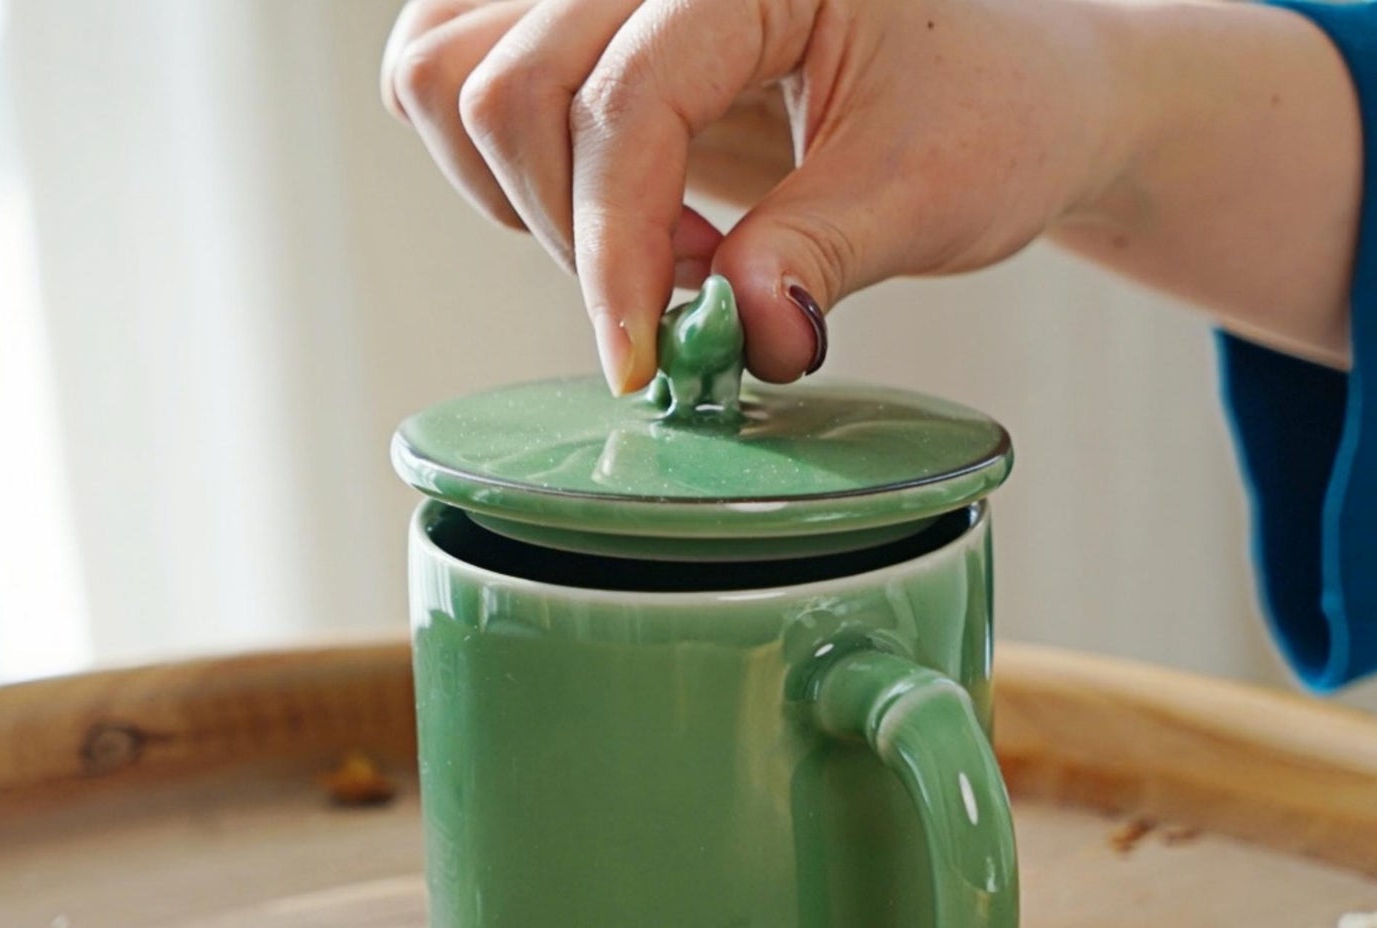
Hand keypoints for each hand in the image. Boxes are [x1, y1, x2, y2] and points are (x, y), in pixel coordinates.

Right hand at [382, 0, 1126, 389]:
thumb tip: (741, 338)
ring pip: (448, 70)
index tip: (641, 363)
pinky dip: (505, 169)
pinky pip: (457, 71)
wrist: (1009, 88)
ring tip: (655, 248)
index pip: (628, 99)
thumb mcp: (927, 190)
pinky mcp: (584, 21)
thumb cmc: (994, 109)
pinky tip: (615, 209)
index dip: (618, 251)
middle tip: (682, 299)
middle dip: (577, 233)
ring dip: (526, 196)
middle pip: (509, 82)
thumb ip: (818, 258)